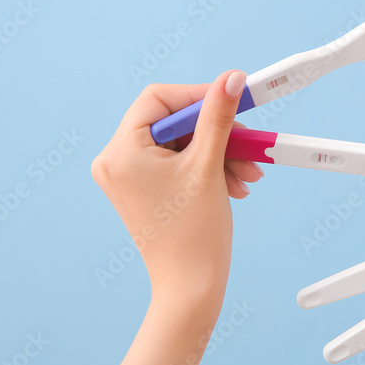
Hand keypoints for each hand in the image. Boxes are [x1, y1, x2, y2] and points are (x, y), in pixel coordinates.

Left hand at [92, 70, 262, 364]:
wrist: (191, 286)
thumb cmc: (194, 233)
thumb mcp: (208, 165)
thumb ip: (218, 116)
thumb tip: (230, 78)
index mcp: (120, 152)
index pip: (159, 99)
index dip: (199, 95)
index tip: (232, 98)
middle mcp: (116, 161)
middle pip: (174, 123)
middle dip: (217, 134)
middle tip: (248, 141)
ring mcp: (128, 177)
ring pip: (181, 143)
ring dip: (219, 153)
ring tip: (248, 174)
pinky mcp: (143, 189)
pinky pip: (179, 162)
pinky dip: (208, 167)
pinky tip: (234, 184)